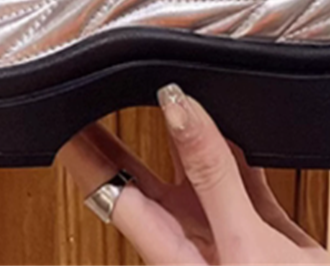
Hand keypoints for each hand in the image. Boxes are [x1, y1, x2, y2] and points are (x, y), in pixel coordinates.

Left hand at [58, 84, 329, 265]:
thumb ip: (212, 176)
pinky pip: (246, 177)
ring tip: (163, 81)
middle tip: (100, 81)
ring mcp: (228, 236)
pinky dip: (241, 146)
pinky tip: (237, 118)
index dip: (83, 151)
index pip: (111, 191)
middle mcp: (192, 240)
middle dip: (120, 131)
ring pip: (198, 170)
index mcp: (170, 253)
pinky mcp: (267, 233)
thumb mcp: (243, 247)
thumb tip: (177, 106)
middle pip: (144, 176)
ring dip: (185, 129)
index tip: (61, 107)